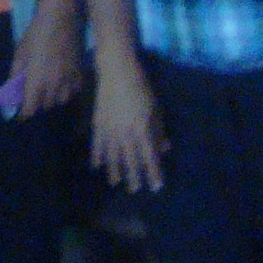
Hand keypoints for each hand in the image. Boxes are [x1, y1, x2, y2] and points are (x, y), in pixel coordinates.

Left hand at [15, 2, 86, 118]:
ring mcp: (70, 82)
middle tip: (32, 95)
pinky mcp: (81, 75)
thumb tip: (12, 93)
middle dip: (37, 104)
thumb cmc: (36, 34)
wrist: (61, 18)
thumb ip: (16, 76)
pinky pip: (73, 92)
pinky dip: (66, 91)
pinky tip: (61, 82)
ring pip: (60, 101)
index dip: (24, 113)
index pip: (30, 110)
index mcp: (36, 82)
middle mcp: (54, 86)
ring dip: (52, 98)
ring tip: (47, 88)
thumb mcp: (20, 54)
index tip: (20, 112)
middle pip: (45, 107)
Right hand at [90, 60, 166, 191]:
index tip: (157, 186)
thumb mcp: (156, 109)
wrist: (117, 72)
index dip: (153, 173)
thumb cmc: (141, 88)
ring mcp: (109, 129)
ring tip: (116, 183)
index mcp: (142, 128)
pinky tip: (97, 166)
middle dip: (134, 176)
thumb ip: (159, 131)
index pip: (149, 157)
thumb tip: (165, 149)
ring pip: (112, 155)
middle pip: (130, 160)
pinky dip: (97, 156)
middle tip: (135, 189)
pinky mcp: (98, 123)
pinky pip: (97, 144)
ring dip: (114, 171)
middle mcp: (125, 133)